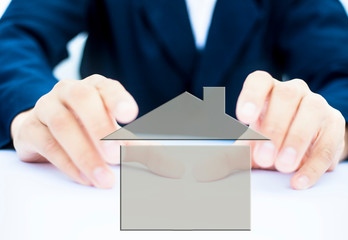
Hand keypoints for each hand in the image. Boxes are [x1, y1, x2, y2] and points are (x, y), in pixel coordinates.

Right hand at [10, 75, 182, 187]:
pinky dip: (67, 163)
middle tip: (116, 153)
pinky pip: (47, 143)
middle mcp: (69, 91)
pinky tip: (84, 178)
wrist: (43, 127)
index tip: (131, 115)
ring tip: (103, 178)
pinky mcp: (30, 128)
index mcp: (95, 88)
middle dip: (100, 127)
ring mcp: (47, 107)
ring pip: (63, 124)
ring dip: (85, 153)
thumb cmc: (86, 126)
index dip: (118, 99)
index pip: (108, 87)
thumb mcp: (115, 134)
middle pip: (82, 99)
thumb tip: (174, 169)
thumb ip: (144, 150)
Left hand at [236, 71, 347, 188]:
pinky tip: (298, 180)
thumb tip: (202, 172)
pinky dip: (313, 163)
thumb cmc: (270, 141)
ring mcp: (317, 104)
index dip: (251, 96)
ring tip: (283, 166)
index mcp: (268, 90)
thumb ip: (228, 157)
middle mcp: (293, 91)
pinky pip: (328, 141)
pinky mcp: (335, 125)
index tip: (243, 118)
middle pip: (285, 96)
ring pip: (311, 112)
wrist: (303, 148)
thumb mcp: (249, 148)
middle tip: (264, 158)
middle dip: (274, 127)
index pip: (259, 81)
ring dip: (296, 140)